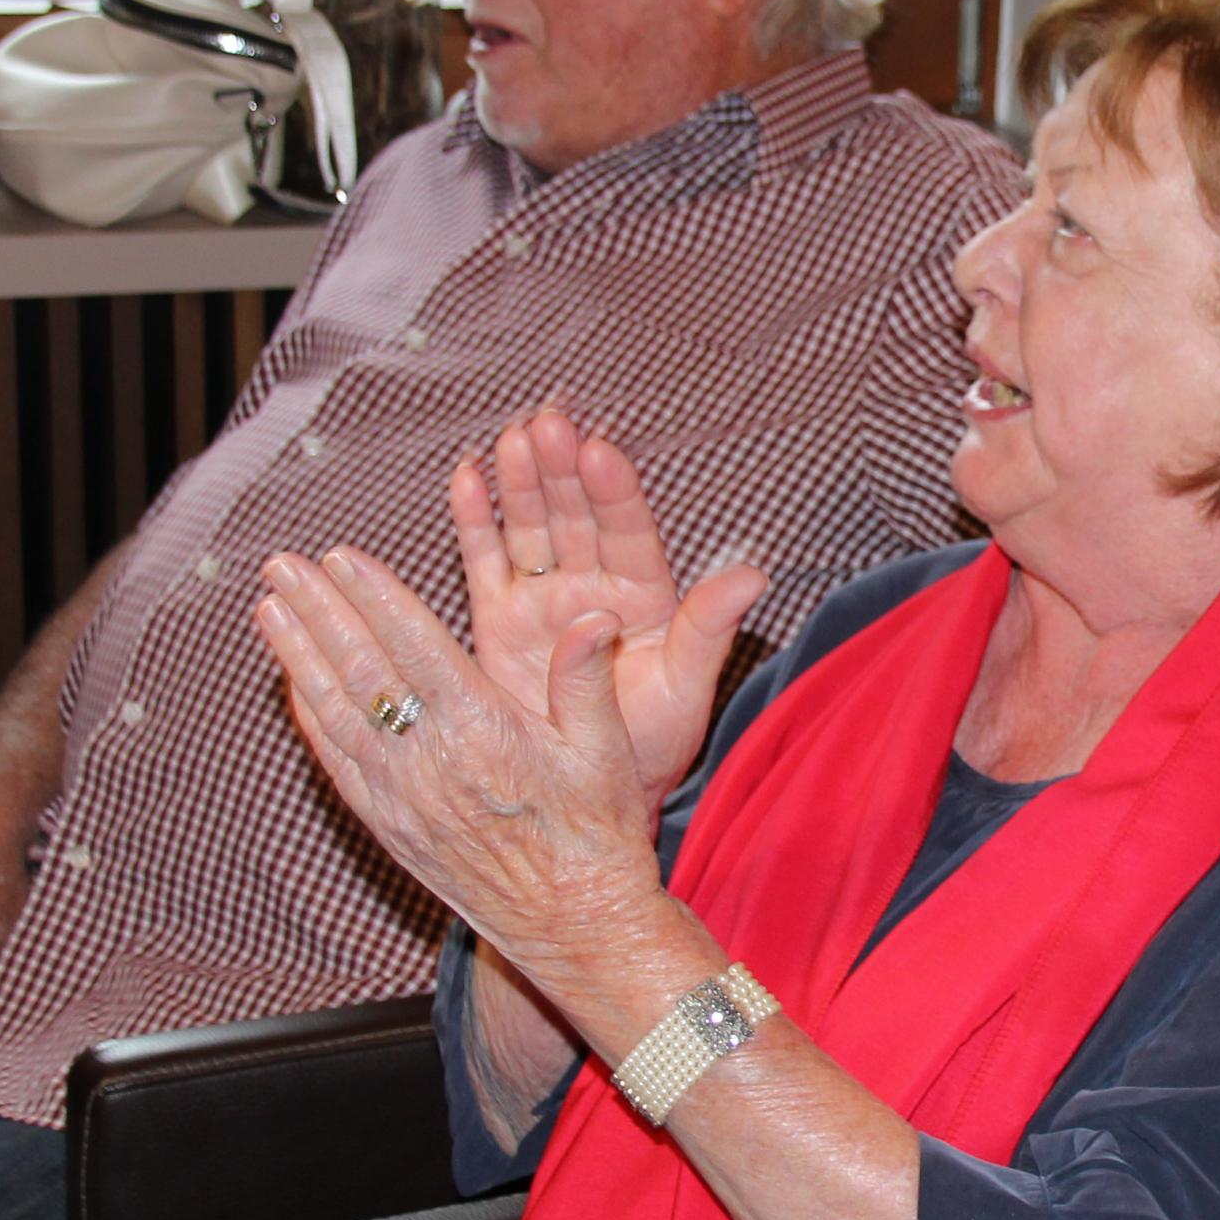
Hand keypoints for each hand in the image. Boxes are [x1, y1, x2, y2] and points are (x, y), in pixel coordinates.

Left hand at [255, 545, 681, 999]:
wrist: (574, 928)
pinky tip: (291, 683)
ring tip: (268, 608)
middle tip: (284, 566)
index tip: (341, 557)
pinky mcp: (389, 826)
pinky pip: (336, 762)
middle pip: (362, 671)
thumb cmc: (597, 839)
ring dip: (298, 656)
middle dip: (319, 612)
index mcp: (486, 734)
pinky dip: (309, 717)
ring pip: (336, 713)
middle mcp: (432, 764)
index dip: (375, 598)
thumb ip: (586, 680)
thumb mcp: (609, 755)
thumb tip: (594, 618)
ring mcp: (402, 798)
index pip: (417, 648)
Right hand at [451, 406, 767, 800]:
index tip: (600, 449)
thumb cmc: (652, 744)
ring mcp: (544, 597)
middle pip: (575, 514)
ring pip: (530, 525)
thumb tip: (754, 574)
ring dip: (520, 481)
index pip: (629, 530)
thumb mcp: (685, 687)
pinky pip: (485, 559)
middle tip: (547, 424)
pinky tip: (466, 477)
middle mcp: (592, 584)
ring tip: (510, 438)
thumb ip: (709, 628)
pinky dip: (474, 519)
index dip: (614, 490)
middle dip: (561, 469)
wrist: (593, 795)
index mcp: (643, 595)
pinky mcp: (499, 618)